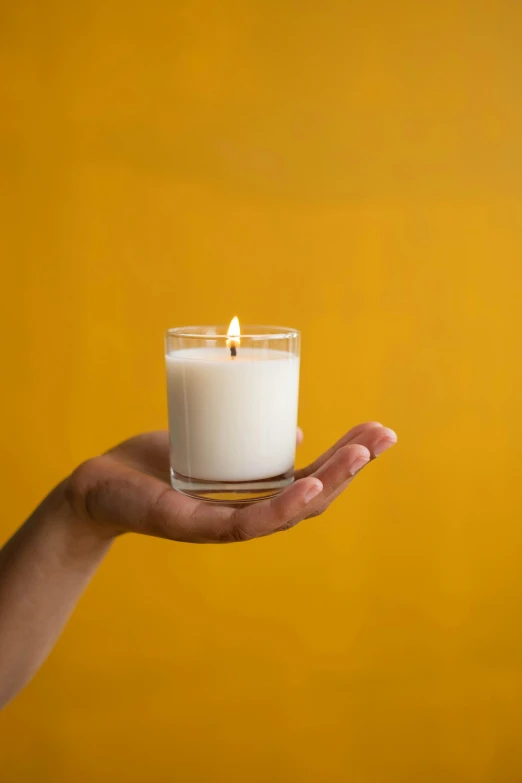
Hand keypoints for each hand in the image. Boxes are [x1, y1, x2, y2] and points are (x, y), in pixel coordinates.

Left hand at [66, 423, 396, 543]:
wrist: (99, 484)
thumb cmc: (156, 464)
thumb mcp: (214, 442)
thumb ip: (253, 442)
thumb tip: (293, 432)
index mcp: (257, 494)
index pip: (316, 480)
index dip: (350, 458)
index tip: (381, 431)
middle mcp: (249, 514)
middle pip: (314, 497)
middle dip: (353, 466)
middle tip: (385, 435)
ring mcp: (225, 524)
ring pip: (289, 511)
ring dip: (332, 483)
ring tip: (362, 455)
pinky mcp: (194, 527)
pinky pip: (245, 524)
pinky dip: (282, 509)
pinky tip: (311, 486)